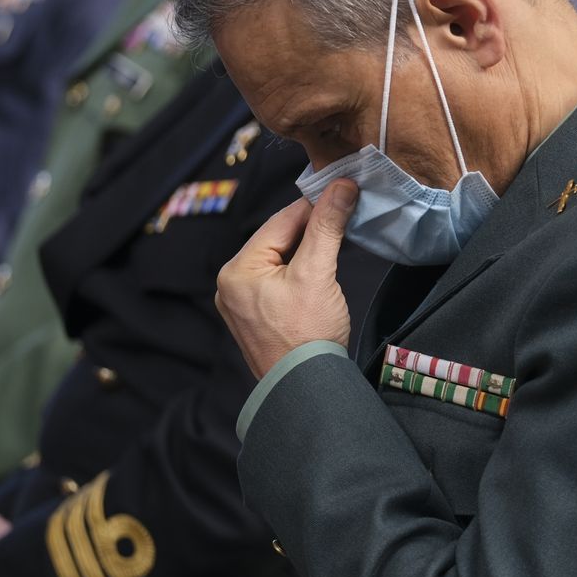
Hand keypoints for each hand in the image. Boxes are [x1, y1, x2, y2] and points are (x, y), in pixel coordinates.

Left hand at [214, 180, 355, 379]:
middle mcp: (231, 284)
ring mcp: (242, 303)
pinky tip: (322, 270)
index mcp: (236, 270)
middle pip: (279, 240)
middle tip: (345, 215)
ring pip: (281, 259)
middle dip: (312, 229)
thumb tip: (341, 186)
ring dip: (309, 249)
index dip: (315, 205)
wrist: (307, 389)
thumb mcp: (318, 273)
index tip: (343, 192)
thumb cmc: (307, 336)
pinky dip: (301, 271)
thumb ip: (328, 226)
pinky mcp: (258, 317)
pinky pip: (279, 280)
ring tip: (338, 240)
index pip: (280, 222)